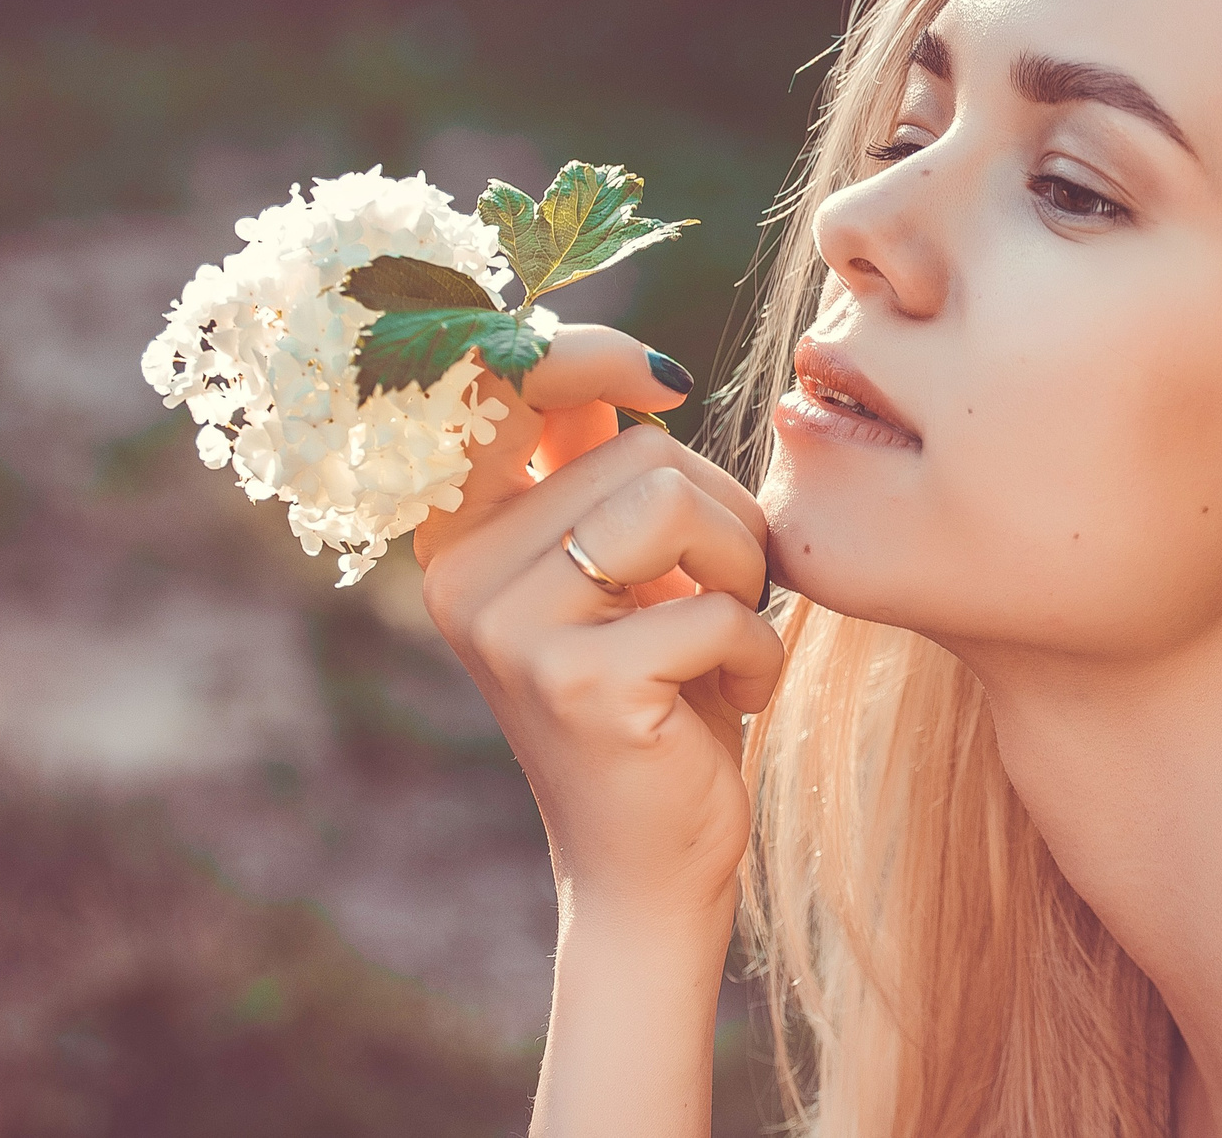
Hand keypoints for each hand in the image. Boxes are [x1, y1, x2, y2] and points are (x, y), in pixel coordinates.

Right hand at [414, 324, 781, 916]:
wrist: (650, 865)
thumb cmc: (659, 701)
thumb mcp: (624, 576)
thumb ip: (604, 477)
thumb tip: (636, 364)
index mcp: (461, 537)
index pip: (497, 390)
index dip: (586, 357)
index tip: (665, 377)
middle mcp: (463, 576)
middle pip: (639, 450)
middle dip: (723, 512)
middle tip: (728, 592)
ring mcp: (510, 630)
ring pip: (674, 503)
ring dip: (743, 567)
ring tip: (732, 632)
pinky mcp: (577, 682)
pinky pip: (714, 604)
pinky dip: (760, 649)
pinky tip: (739, 696)